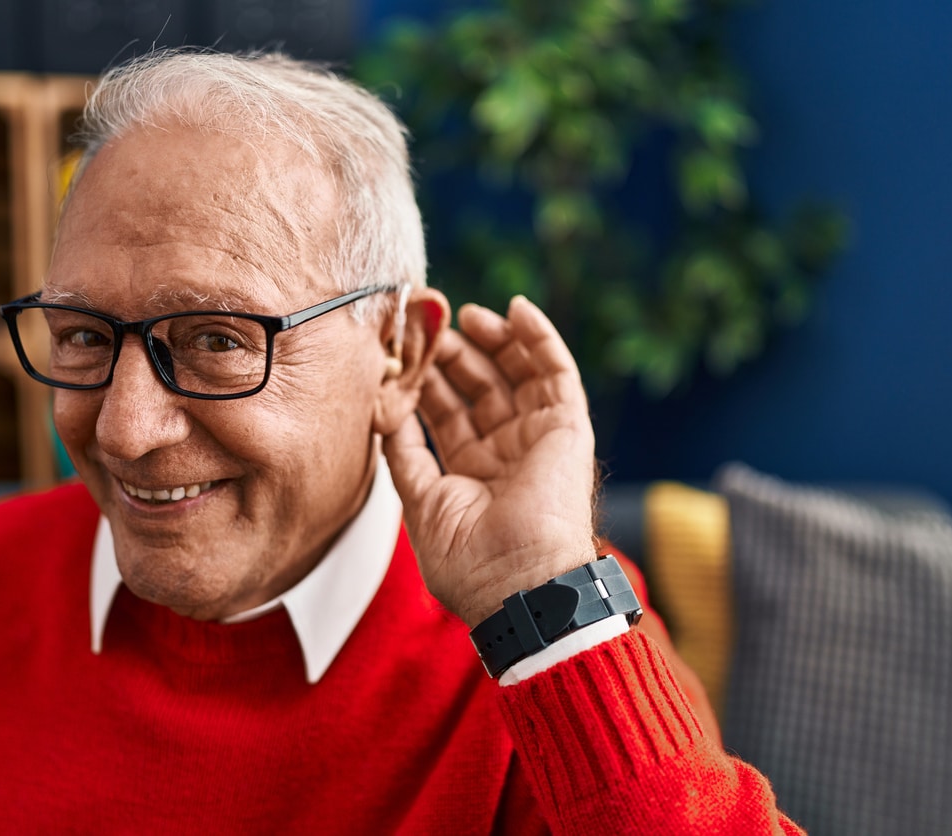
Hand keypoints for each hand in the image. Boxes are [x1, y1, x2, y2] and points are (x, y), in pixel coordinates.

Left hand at [381, 296, 598, 627]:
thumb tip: (383, 411)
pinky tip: (517, 309)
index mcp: (471, 472)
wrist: (519, 586)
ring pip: (516, 373)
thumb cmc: (471, 562)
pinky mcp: (568, 427)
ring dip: (492, 339)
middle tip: (429, 325)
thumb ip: (404, 453)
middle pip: (479, 387)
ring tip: (465, 314)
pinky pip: (557, 372)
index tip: (401, 349)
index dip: (426, 380)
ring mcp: (538, 438)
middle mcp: (506, 451)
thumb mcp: (420, 501)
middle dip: (454, 353)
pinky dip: (540, 338)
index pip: (447, 413)